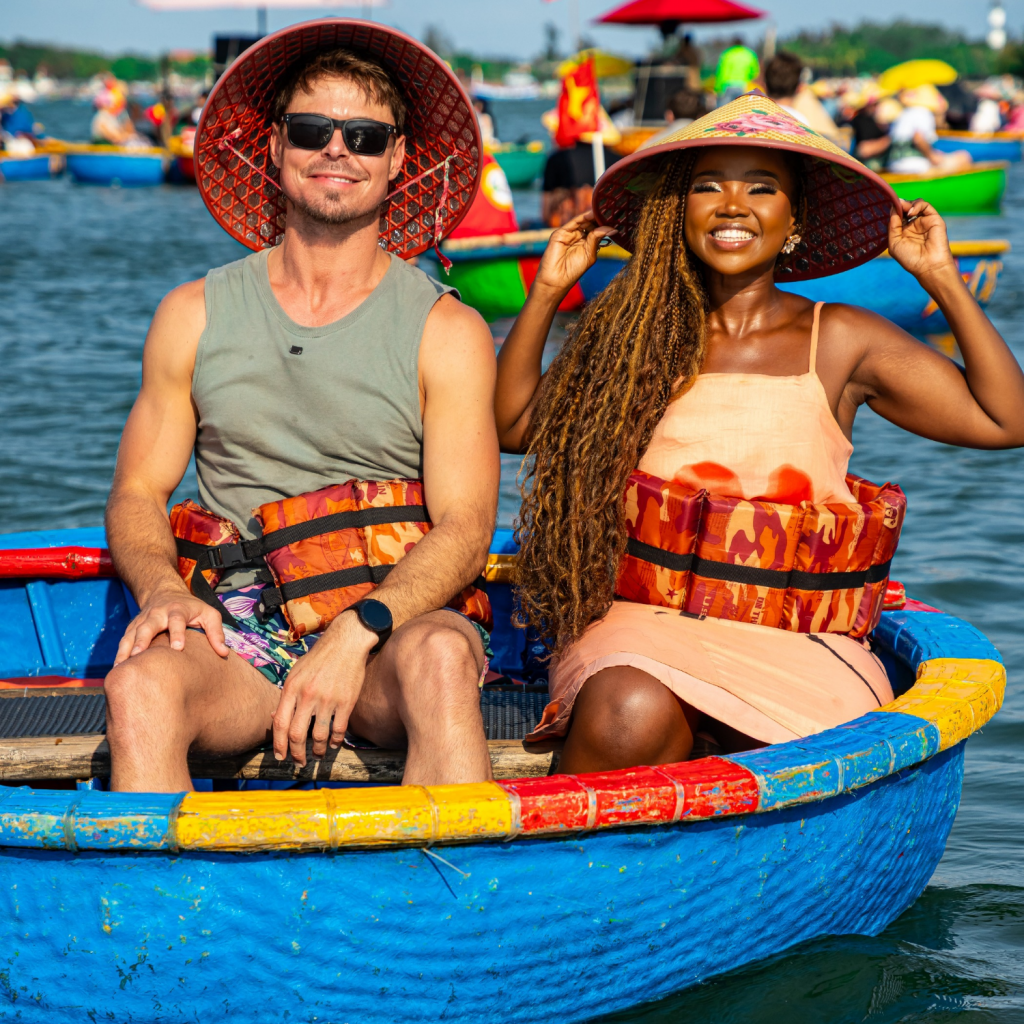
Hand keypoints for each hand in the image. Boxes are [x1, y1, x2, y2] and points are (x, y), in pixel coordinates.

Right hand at [114, 586, 228, 664]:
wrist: (165, 592)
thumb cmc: (191, 608)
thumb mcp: (209, 614)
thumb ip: (216, 632)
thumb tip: (223, 653)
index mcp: (177, 610)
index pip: (176, 621)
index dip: (177, 633)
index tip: (178, 648)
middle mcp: (157, 614)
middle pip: (147, 626)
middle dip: (142, 640)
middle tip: (139, 656)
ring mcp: (142, 621)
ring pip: (131, 635)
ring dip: (125, 650)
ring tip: (122, 668)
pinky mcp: (132, 628)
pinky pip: (123, 642)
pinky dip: (119, 655)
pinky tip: (117, 671)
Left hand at [271, 609, 377, 763]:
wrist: (346, 643)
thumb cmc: (319, 658)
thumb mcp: (296, 672)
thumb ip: (287, 695)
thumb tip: (277, 718)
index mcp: (291, 688)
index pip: (280, 723)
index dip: (278, 744)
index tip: (280, 756)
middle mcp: (307, 695)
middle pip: (297, 734)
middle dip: (296, 754)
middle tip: (299, 762)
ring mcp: (328, 699)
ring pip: (318, 736)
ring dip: (317, 751)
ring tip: (317, 755)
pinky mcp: (346, 701)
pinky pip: (339, 729)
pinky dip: (335, 741)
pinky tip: (333, 745)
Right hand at [533, 212, 615, 297]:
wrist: (557, 280)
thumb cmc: (573, 271)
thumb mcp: (589, 254)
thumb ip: (597, 239)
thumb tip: (611, 228)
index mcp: (586, 243)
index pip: (596, 229)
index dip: (605, 223)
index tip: (617, 217)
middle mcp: (577, 236)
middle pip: (590, 222)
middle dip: (600, 217)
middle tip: (613, 211)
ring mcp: (568, 234)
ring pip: (583, 220)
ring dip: (594, 214)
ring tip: (605, 210)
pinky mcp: (560, 233)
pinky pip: (574, 222)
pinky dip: (583, 217)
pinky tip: (593, 213)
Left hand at [888, 199, 956, 280]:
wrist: (928, 265)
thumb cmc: (910, 258)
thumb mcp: (894, 242)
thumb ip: (893, 226)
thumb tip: (893, 208)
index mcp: (903, 232)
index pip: (897, 216)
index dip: (893, 211)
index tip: (889, 207)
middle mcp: (914, 226)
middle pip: (906, 208)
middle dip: (900, 205)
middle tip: (896, 205)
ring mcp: (924, 221)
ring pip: (916, 205)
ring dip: (908, 203)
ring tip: (903, 208)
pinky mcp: (934, 219)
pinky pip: (925, 206)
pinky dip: (917, 205)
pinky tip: (910, 212)